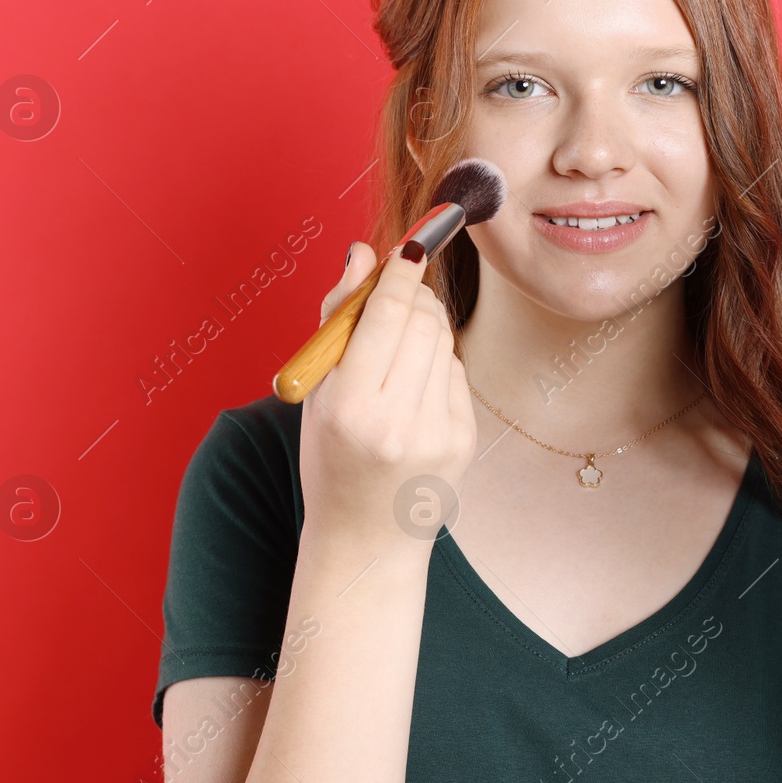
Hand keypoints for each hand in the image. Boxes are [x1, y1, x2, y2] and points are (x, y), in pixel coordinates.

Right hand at [298, 241, 476, 546]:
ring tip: (399, 343)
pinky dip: (438, 362)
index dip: (400, 274)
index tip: (409, 243)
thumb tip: (362, 253)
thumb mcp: (316, 394)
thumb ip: (337, 319)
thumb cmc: (331, 457)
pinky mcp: (464, 439)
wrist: (364, 538)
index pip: (385, 318)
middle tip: (399, 288)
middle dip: (413, 293)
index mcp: (350, 409)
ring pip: (445, 341)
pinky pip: (457, 372)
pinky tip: (415, 385)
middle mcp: (397, 423)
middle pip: (422, 322)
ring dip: (425, 324)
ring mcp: (437, 434)